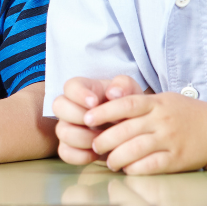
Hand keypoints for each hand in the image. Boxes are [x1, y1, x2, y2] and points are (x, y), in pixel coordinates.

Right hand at [53, 75, 143, 165]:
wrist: (129, 129)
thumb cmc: (125, 106)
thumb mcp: (130, 92)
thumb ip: (124, 85)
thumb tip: (113, 93)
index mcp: (82, 90)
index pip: (69, 86)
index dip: (79, 94)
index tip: (95, 102)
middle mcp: (69, 107)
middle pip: (58, 106)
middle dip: (78, 115)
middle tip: (97, 123)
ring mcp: (67, 127)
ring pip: (62, 131)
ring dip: (84, 138)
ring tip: (103, 140)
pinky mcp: (69, 147)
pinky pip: (65, 153)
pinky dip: (81, 155)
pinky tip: (97, 153)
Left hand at [82, 90, 206, 173]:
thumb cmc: (182, 112)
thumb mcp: (161, 100)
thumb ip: (137, 103)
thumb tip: (105, 105)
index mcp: (154, 103)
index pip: (124, 105)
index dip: (103, 112)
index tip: (87, 118)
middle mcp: (160, 121)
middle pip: (126, 130)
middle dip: (105, 139)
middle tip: (94, 145)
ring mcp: (169, 140)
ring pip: (136, 149)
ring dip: (117, 157)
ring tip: (109, 161)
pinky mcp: (177, 159)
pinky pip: (152, 165)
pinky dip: (137, 168)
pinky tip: (127, 169)